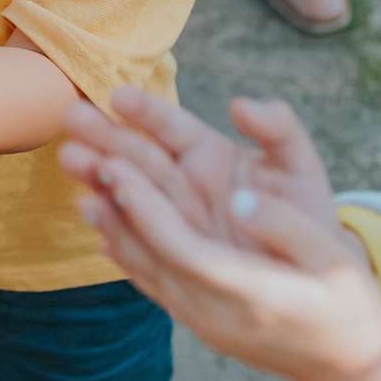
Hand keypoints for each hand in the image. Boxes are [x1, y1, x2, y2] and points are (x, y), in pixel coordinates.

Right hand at [59, 87, 344, 249]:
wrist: (310, 283)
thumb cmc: (304, 217)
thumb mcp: (299, 170)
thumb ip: (279, 131)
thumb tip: (244, 104)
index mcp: (207, 153)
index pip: (170, 125)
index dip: (145, 110)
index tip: (118, 96)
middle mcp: (180, 183)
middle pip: (136, 155)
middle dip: (103, 136)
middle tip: (70, 118)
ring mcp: (169, 221)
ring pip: (127, 194)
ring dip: (97, 177)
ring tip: (70, 162)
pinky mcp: (167, 257)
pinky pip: (137, 242)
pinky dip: (114, 230)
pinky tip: (92, 217)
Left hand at [75, 155, 380, 380]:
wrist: (347, 368)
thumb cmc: (349, 302)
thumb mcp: (336, 259)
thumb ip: (290, 225)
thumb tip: (244, 196)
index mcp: (252, 291)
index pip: (184, 248)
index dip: (147, 210)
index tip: (118, 170)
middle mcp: (216, 309)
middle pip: (151, 248)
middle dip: (113, 195)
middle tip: (75, 151)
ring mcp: (202, 319)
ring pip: (144, 264)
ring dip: (108, 218)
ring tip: (76, 179)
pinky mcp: (199, 319)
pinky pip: (153, 281)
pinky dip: (124, 249)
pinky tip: (100, 223)